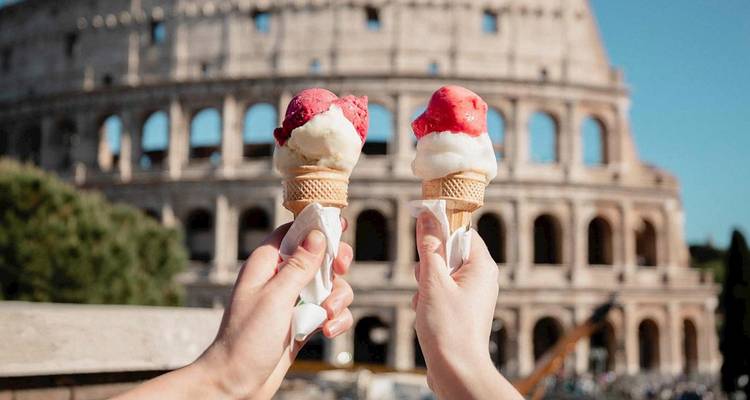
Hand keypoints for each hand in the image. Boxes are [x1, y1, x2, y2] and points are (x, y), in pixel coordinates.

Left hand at [115, 221, 353, 399]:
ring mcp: (294, 301)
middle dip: (335, 263)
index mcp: (266, 264)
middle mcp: (280, 279)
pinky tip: (327, 332)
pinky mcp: (303, 323)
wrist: (236, 384)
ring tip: (327, 315)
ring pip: (330, 285)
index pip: (294, 231)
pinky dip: (335, 320)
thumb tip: (317, 234)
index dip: (317, 226)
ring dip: (337, 298)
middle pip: (319, 256)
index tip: (340, 226)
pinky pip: (330, 312)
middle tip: (340, 269)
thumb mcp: (276, 297)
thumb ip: (299, 265)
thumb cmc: (246, 339)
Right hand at [412, 212, 521, 399]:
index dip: (441, 227)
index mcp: (482, 266)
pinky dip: (428, 300)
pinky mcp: (461, 310)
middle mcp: (480, 278)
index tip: (421, 227)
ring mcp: (471, 295)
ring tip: (427, 304)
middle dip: (429, 264)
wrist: (457, 372)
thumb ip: (429, 247)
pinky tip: (426, 316)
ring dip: (425, 285)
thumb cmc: (449, 329)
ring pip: (439, 274)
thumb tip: (427, 217)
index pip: (462, 231)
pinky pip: (440, 293)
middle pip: (448, 252)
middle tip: (425, 280)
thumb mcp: (433, 282)